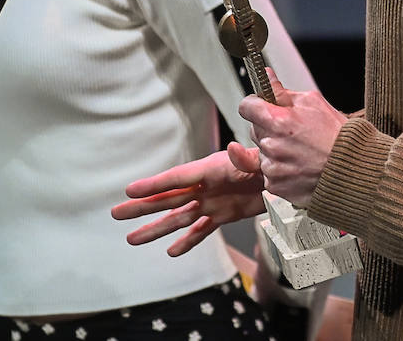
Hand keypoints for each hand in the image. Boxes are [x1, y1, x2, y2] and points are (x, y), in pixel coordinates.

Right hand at [111, 143, 264, 255]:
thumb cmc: (271, 161)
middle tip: (116, 214)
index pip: (177, 179)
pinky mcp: (224, 215)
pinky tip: (172, 252)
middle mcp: (206, 187)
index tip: (130, 190)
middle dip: (142, 207)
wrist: (287, 173)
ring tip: (132, 239)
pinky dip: (187, 241)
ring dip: (156, 229)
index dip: (154, 184)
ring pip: (178, 218)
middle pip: (168, 199)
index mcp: (211, 169)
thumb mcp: (259, 158)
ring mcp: (212, 202)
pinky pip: (201, 230)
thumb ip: (245, 158)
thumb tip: (232, 149)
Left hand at [239, 70, 346, 206]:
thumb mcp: (313, 103)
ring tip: (299, 150)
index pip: (246, 107)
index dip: (254, 104)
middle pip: (254, 129)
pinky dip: (280, 169)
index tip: (260, 106)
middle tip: (292, 131)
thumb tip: (267, 76)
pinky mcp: (275, 185)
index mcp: (278, 121)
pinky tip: (298, 165)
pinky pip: (268, 172)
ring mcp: (272, 167)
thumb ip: (282, 91)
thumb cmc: (337, 137)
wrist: (351, 170)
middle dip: (268, 127)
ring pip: (262, 152)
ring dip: (274, 149)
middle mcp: (271, 145)